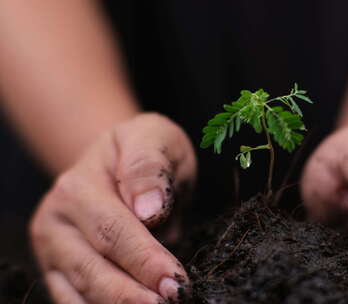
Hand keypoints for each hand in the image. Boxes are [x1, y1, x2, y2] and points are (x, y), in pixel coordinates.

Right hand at [30, 113, 196, 303]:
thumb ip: (150, 166)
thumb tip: (150, 209)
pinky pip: (74, 302)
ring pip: (81, 293)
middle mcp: (56, 222)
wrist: (117, 162)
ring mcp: (53, 252)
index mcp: (77, 187)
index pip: (114, 232)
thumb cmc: (144, 151)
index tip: (175, 282)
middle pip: (93, 270)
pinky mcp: (57, 273)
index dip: (145, 260)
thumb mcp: (153, 138)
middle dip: (132, 295)